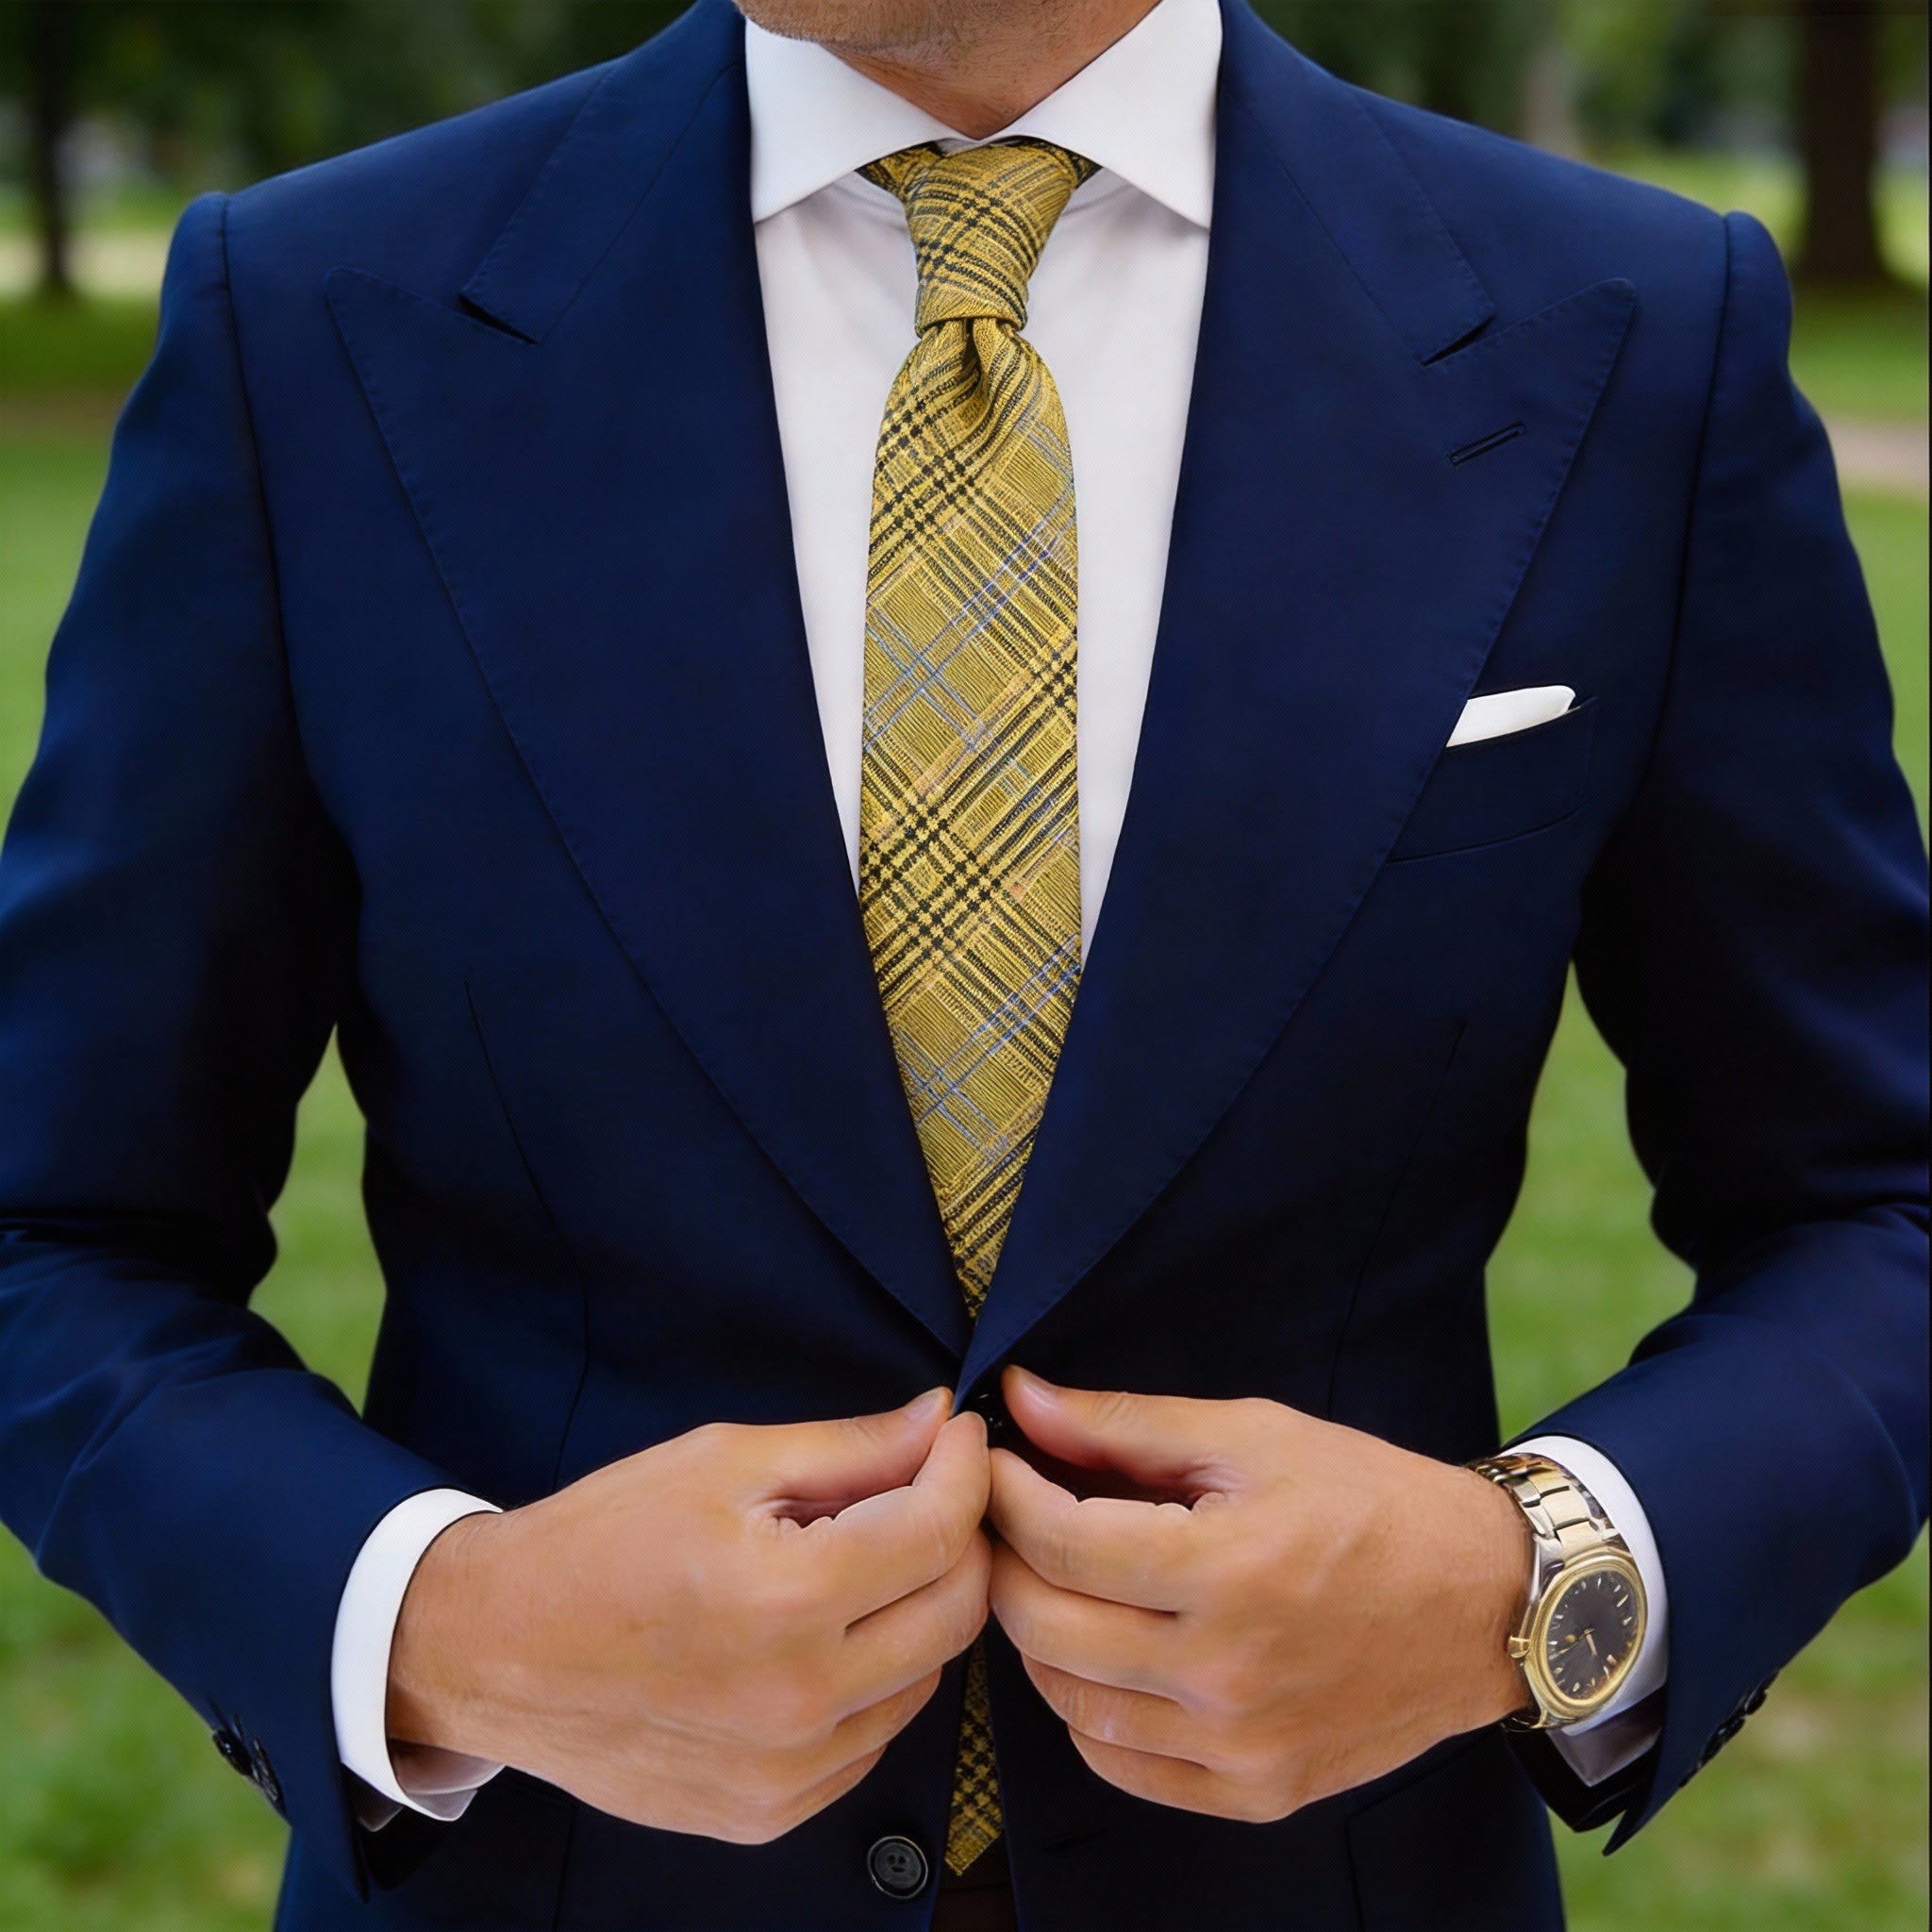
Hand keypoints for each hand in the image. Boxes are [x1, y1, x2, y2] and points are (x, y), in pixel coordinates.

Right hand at [387, 1390, 990, 1842]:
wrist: (494, 1651)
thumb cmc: (600, 1541)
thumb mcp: (721, 1461)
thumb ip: (847, 1448)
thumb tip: (937, 1423)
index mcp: (785, 1598)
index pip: (938, 1533)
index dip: (965, 1472)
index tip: (959, 1439)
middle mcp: (798, 1698)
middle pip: (955, 1614)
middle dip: (962, 1540)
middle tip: (932, 1494)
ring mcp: (786, 1771)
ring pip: (924, 1681)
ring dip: (918, 1612)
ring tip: (863, 1564)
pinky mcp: (769, 1813)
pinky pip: (870, 1740)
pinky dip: (873, 1682)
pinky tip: (824, 1636)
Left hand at [986, 1369, 1527, 1822]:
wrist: (1487, 1603)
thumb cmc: (1374, 1502)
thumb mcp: (1255, 1435)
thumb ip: (1126, 1425)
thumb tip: (1023, 1399)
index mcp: (1228, 1570)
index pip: (1060, 1541)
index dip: (1006, 1494)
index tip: (993, 1461)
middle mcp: (1227, 1673)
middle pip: (1046, 1626)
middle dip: (1005, 1560)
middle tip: (1007, 1517)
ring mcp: (1240, 1746)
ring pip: (1069, 1704)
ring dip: (1038, 1636)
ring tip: (1053, 1579)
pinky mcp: (1256, 1792)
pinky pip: (1122, 1766)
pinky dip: (1088, 1712)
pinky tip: (1101, 1655)